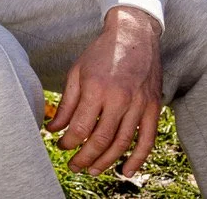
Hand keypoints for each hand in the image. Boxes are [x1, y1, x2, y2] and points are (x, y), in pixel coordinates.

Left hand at [49, 6, 162, 175]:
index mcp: (96, 87)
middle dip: (85, 157)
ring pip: (123, 143)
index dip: (69, 142)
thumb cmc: (101, 53)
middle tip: (74, 166)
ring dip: (107, 161)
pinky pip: (147, 139)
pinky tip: (126, 171)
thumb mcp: (77, 72)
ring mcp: (139, 104)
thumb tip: (53, 129)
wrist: (134, 36)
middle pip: (101, 139)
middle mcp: (119, 98)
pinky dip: (138, 158)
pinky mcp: (153, 107)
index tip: (61, 146)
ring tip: (93, 170)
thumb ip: (67, 103)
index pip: (80, 126)